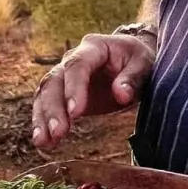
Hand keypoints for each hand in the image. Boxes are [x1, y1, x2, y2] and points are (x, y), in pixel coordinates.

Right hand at [32, 33, 154, 148]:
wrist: (133, 60)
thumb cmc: (139, 60)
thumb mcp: (144, 64)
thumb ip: (133, 78)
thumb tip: (121, 95)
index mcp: (94, 47)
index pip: (77, 65)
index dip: (74, 88)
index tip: (75, 113)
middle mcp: (74, 58)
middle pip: (54, 80)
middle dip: (54, 107)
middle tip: (58, 132)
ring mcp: (65, 75)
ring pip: (46, 93)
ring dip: (42, 118)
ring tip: (44, 141)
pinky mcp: (64, 92)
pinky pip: (47, 105)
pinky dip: (43, 123)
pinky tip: (44, 142)